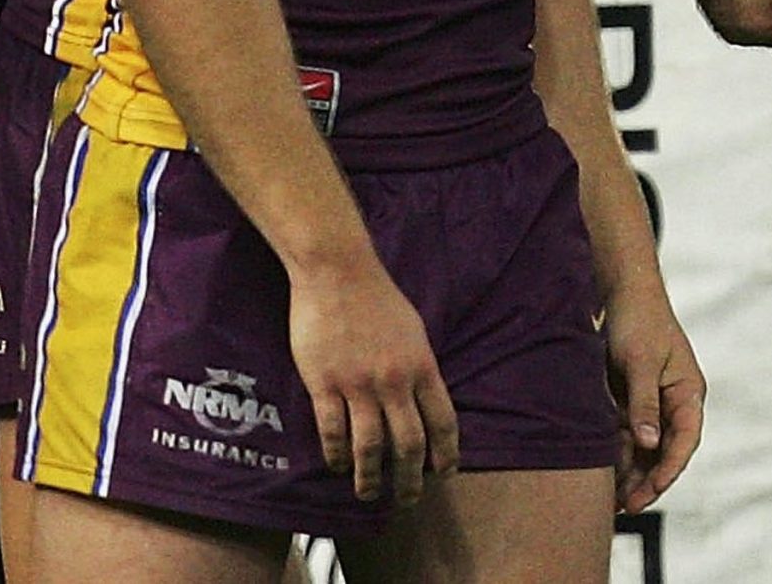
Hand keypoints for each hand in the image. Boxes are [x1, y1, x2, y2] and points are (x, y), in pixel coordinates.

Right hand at [289, 253, 458, 504]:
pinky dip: (336, 454)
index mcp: (421, 366)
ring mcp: (358, 385)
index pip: (442, 421)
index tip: (446, 473)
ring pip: (370, 446)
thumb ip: (418, 366)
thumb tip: (423, 398)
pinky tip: (337, 465)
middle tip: (408, 499)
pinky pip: (333, 430)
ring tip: (370, 494)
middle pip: (408, 443)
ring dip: (371, 477)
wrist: (338, 272)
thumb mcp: (413, 331)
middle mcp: (394, 381)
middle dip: (410, 478)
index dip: (446, 452)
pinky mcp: (325, 384)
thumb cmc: (377, 298)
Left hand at [603, 276, 704, 512]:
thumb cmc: (638, 319)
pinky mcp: (631, 400)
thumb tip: (648, 443)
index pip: (685, 440)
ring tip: (611, 499)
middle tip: (625, 506)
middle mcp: (673, 401)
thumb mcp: (640, 362)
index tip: (649, 492)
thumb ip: (644, 403)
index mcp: (688, 392)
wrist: (620, 289)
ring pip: (645, 448)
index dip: (669, 469)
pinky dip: (617, 453)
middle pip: (665, 451)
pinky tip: (601, 472)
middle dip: (647, 480)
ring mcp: (652, 402)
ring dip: (631, 471)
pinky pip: (627, 435)